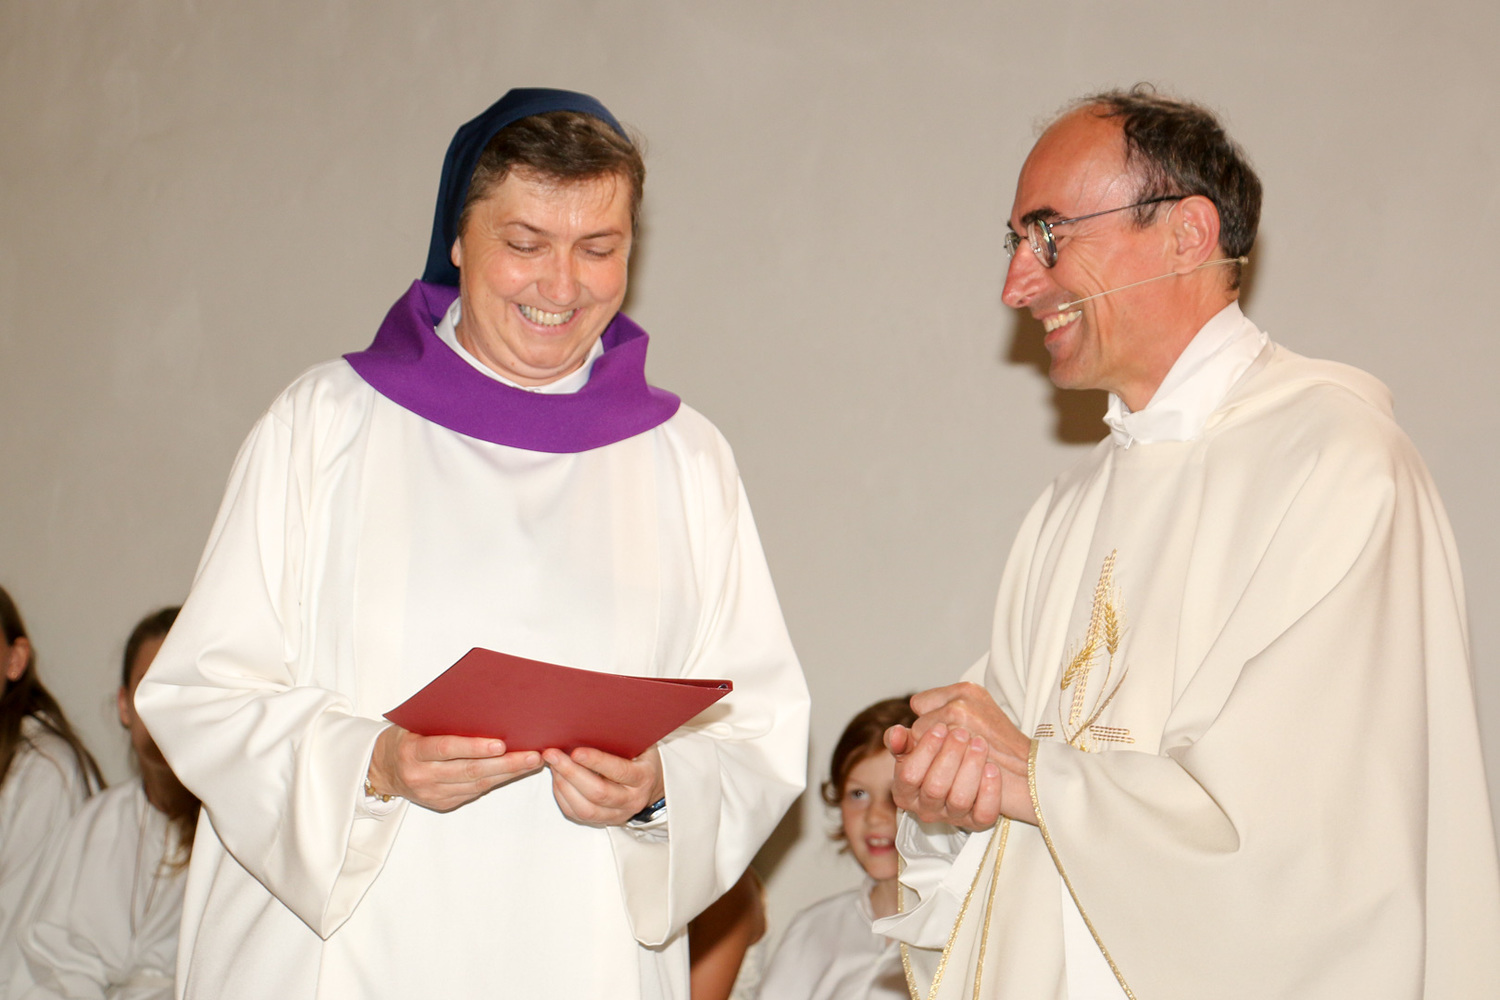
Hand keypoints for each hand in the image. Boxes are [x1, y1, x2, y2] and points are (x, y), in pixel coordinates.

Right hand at [367, 724, 542, 812]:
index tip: (501, 744)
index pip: (446, 749)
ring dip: (507, 774)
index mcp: (412, 751)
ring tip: (532, 762)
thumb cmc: (404, 737)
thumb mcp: (415, 725)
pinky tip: (513, 771)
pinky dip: (495, 781)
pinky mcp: (441, 804)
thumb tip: (486, 712)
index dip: (474, 747)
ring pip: (476, 785)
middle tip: (532, 755)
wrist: (380, 769)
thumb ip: (442, 722)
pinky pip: (473, 792)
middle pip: (469, 771)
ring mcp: (432, 793)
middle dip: (505, 764)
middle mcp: (421, 776)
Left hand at [543, 744, 664, 826]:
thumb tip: (588, 724)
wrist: (649, 784)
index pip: (619, 771)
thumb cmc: (639, 757)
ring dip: (563, 785)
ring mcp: (617, 814)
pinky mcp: (601, 821)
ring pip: (585, 808)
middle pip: (598, 793)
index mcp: (643, 777)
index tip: (575, 751)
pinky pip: (576, 814)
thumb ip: (620, 738)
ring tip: (553, 766)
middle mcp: (632, 800)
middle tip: (552, 755)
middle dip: (571, 773)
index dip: (596, 762)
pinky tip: (557, 779)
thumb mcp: (638, 744)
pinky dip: (562, 796)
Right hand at [885, 683, 1035, 828]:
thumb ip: (905, 736)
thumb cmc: (948, 748)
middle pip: (933, 788)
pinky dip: (989, 791)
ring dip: (970, 768)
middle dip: (949, 757)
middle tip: (962, 732)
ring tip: (980, 743)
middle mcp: (926, 807)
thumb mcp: (923, 737)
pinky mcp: (978, 822)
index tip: (940, 726)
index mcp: (905, 789)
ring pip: (959, 800)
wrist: (992, 764)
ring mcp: (952, 816)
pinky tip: (992, 768)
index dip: (924, 751)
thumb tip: (897, 733)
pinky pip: (983, 814)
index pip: (908, 774)